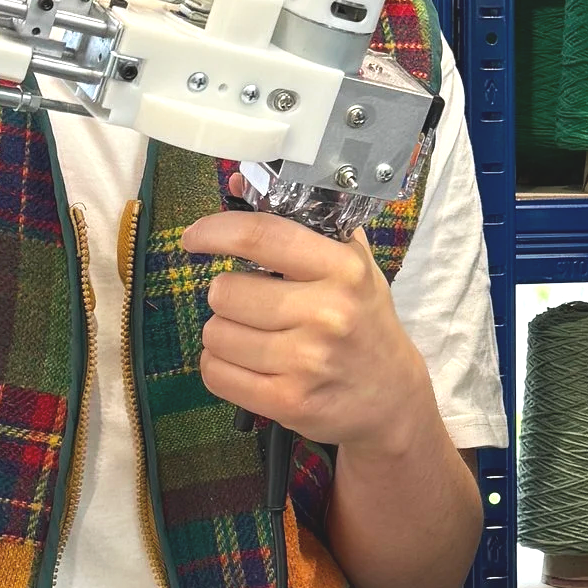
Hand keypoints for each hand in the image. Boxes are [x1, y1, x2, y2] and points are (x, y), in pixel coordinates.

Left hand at [180, 211, 435, 455]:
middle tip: (251, 305)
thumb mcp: (352, 265)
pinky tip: (245, 364)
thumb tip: (237, 185)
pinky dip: (219, 366)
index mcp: (343, 268)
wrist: (392, 397)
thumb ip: (303, 223)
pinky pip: (216, 373)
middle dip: (227, 296)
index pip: (261, 236)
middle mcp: (327, 313)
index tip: (195, 237)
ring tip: (254, 337)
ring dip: (224, 333)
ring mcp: (306, 361)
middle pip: (226, 291)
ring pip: (216, 335)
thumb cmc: (363, 321)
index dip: (215, 232)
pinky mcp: (287, 402)